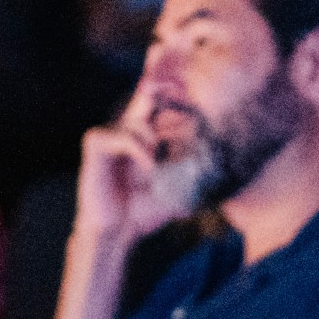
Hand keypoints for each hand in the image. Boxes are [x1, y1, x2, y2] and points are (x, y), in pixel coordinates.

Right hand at [74, 84, 196, 243]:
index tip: (190, 85)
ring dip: (155, 140)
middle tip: (182, 84)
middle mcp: (125, 130)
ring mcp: (109, 134)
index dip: (175, 91)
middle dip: (164, 87)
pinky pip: (124, 136)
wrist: (116, 233)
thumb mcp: (176, 189)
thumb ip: (193, 170)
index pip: (161, 105)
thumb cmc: (144, 213)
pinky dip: (140, 150)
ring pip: (139, 121)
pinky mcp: (95, 142)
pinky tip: (149, 166)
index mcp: (143, 137)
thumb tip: (223, 157)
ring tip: (159, 164)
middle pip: (146, 96)